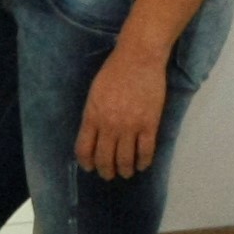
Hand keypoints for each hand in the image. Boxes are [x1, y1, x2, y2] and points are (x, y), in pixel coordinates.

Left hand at [75, 42, 169, 178]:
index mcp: (92, 116)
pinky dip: (143, 162)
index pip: (84, 149)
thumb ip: (93, 115)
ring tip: (126, 172)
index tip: (90, 167)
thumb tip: (93, 134)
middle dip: (106, 171)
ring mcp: (130, 126)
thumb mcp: (94, 93)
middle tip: (109, 175)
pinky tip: (142, 164)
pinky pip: (146, 151)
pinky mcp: (149, 124)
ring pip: (125, 160)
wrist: (139, 58)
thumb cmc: (114, 71)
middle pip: (104, 159)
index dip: (86, 163)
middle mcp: (109, 126)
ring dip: (125, 170)